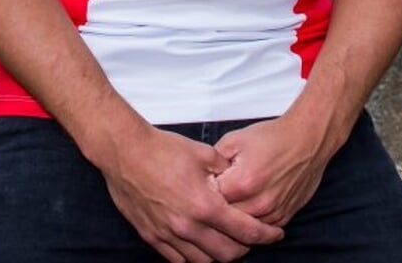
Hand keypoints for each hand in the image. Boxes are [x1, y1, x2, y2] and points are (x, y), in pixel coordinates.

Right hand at [99, 126, 284, 261]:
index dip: (266, 235)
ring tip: (225, 242)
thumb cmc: (162, 149)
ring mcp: (168, 235)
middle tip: (250, 238)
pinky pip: (177, 260)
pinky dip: (193, 257)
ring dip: (219, 254)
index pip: (245, 231)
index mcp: (205, 205)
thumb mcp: (203, 154)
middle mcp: (188, 226)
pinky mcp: (152, 236)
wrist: (125, 152)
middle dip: (245, 248)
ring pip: (203, 261)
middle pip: (228, 254)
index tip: (275, 234)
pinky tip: (199, 246)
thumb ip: (226, 171)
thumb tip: (238, 180)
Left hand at [211, 116, 335, 226]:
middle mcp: (258, 203)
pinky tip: (250, 204)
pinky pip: (260, 228)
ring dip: (235, 217)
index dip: (205, 192)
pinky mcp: (284, 216)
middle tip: (220, 191)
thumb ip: (213, 162)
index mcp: (242, 183)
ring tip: (235, 198)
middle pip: (225, 219)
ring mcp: (273, 213)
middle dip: (218, 207)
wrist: (307, 140)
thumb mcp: (234, 140)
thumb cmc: (273, 138)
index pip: (210, 200)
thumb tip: (200, 177)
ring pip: (243, 228)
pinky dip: (252, 220)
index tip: (207, 184)